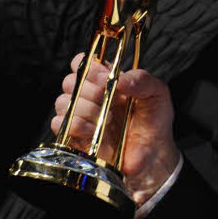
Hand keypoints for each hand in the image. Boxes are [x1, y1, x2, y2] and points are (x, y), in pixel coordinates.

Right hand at [53, 54, 178, 204]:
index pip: (82, 63)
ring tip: (108, 118)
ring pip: (62, 102)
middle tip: (110, 99)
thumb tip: (119, 78)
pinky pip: (60, 125)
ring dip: (85, 108)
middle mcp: (90, 97)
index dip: (88, 65)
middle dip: (89, 88)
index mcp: (105, 81)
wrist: (154, 156)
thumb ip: (142, 79)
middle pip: (69, 81)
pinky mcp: (75, 138)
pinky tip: (95, 130)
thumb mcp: (157, 94)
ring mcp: (81, 117)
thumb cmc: (154, 122)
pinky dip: (77, 124)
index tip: (104, 76)